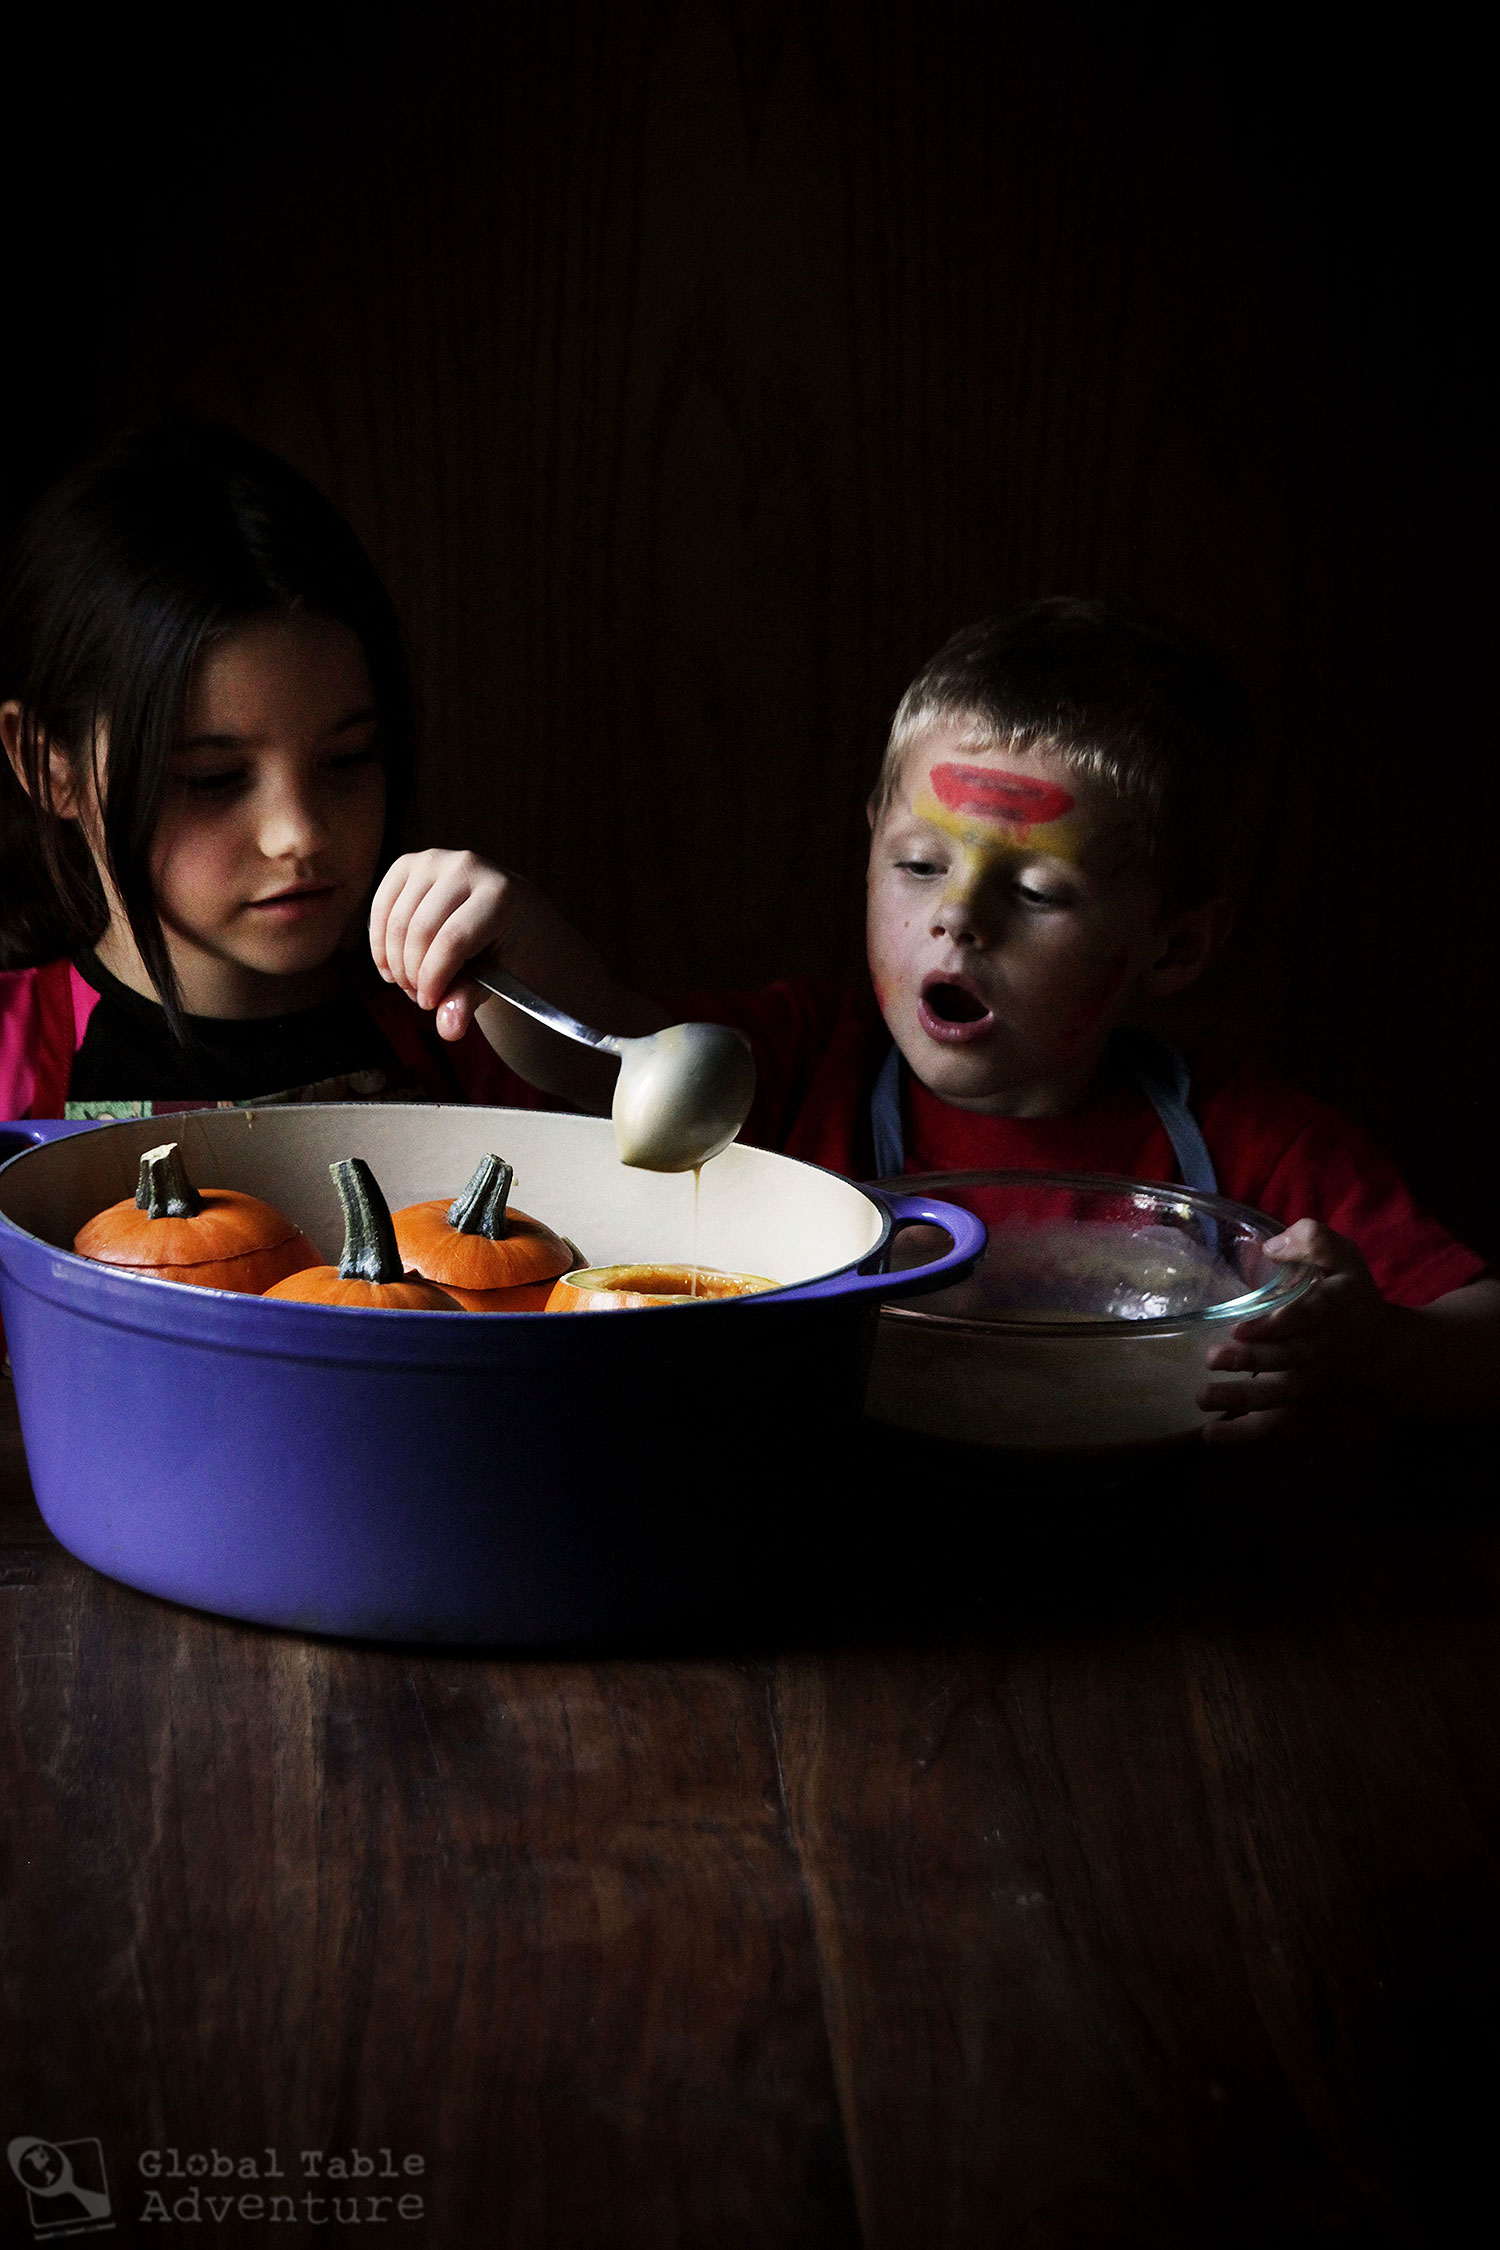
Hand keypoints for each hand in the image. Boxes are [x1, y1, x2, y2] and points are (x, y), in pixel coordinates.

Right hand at [369, 849, 517, 1041]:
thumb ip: (469, 999)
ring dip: (395, 963)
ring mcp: (436, 860)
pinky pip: (381, 908)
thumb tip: (448, 1028)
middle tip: (421, 998)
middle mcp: (467, 867)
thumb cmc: (504, 947)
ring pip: (396, 921)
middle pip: (420, 931)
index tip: (430, 1004)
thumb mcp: (496, 977)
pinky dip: (379, 943)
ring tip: (411, 983)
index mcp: (500, 895)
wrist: (509, 912)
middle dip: (413, 974)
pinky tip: (391, 965)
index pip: (452, 941)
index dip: (433, 979)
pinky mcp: (409, 863)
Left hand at [1198, 1219, 1396, 1444]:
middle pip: (1288, 1359)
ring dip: (1243, 1400)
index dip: (1277, 1324)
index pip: (1308, 1317)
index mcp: (1333, 1309)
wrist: (1379, 1347)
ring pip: (1281, 1397)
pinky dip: (1246, 1434)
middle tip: (1213, 1357)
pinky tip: (1210, 1435)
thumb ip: (1313, 1240)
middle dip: (1251, 1361)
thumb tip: (1272, 1247)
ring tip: (1203, 1398)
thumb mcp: (1343, 1256)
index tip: (1241, 1325)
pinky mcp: (1302, 1404)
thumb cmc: (1348, 1295)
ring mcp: (1312, 1380)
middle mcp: (1323, 1349)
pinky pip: (1278, 1425)